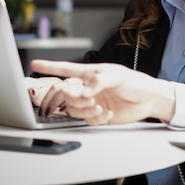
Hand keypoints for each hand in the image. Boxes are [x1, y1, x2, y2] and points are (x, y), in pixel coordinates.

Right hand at [29, 60, 176, 124]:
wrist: (149, 100)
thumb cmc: (136, 82)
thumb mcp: (119, 76)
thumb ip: (100, 81)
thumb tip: (85, 90)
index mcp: (92, 74)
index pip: (67, 69)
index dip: (50, 66)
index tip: (34, 64)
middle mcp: (89, 88)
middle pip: (67, 95)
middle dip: (74, 99)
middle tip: (89, 99)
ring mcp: (93, 102)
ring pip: (74, 109)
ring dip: (84, 110)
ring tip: (99, 107)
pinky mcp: (99, 116)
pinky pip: (87, 120)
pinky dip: (95, 118)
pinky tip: (107, 114)